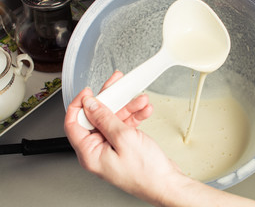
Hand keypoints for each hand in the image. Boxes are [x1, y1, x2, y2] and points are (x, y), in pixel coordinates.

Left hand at [64, 71, 180, 204]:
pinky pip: (124, 126)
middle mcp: (98, 150)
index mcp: (90, 153)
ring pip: (114, 119)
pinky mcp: (124, 146)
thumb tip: (91, 105)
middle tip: (119, 86)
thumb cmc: (146, 173)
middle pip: (97, 118)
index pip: (73, 123)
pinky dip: (134, 117)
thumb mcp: (124, 139)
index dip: (79, 104)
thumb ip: (105, 119)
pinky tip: (144, 111)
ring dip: (128, 108)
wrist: (166, 184)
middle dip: (112, 101)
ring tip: (141, 100)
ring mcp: (111, 148)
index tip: (89, 92)